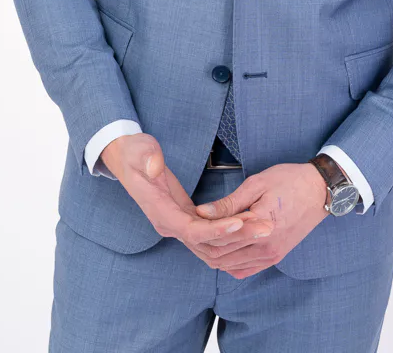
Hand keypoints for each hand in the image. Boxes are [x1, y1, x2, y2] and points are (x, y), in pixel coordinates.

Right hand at [101, 133, 273, 261]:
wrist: (125, 158)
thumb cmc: (134, 152)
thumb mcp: (138, 149)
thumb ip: (147, 158)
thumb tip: (155, 167)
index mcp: (159, 212)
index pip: (191, 231)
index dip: (216, 230)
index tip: (240, 222)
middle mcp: (169, 224)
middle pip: (207, 243)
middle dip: (237, 236)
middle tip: (266, 226)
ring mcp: (178, 224)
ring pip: (211, 243)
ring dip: (238, 237)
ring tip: (265, 226)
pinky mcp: (186, 218)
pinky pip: (211, 234)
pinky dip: (231, 232)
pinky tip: (251, 225)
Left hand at [191, 163, 330, 278]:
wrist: (321, 191)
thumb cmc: (289, 181)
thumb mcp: (256, 184)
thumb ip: (228, 203)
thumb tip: (201, 212)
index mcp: (260, 226)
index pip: (218, 238)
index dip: (199, 232)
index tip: (188, 219)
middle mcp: (266, 247)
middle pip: (221, 256)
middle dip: (202, 246)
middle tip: (190, 230)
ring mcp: (272, 255)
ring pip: (230, 266)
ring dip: (214, 255)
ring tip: (203, 238)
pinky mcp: (276, 258)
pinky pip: (245, 270)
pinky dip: (229, 264)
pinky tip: (222, 250)